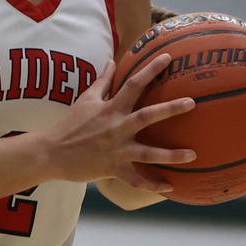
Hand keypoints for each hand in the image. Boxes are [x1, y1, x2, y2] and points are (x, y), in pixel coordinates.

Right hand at [47, 54, 195, 192]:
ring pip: (148, 153)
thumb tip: (112, 61)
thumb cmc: (70, 124)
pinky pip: (135, 180)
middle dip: (170, 109)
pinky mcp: (113, 169)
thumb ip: (102, 81)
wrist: (52, 153)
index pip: (133, 84)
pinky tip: (168, 188)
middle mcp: (117, 127)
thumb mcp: (86, 99)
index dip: (151, 69)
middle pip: (147, 116)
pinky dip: (151, 185)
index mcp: (111, 108)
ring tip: (193, 154)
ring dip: (171, 155)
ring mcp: (116, 150)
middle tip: (192, 103)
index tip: (169, 57)